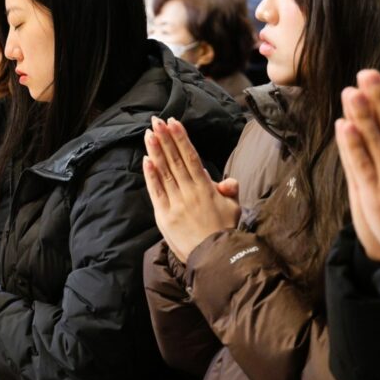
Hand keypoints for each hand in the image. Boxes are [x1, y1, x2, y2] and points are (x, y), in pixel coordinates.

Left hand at [143, 116, 239, 261]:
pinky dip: (151, 175)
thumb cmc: (225, 232)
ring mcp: (176, 203)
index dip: (181, 139)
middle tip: (156, 121)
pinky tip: (146, 160)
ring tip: (149, 133)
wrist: (214, 259)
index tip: (173, 123)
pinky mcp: (164, 215)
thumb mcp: (233, 208)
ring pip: (164, 172)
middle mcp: (189, 192)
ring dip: (156, 151)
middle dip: (166, 139)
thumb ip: (229, 190)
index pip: (191, 157)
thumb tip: (226, 179)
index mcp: (206, 188)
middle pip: (175, 160)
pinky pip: (156, 191)